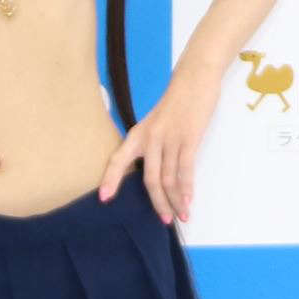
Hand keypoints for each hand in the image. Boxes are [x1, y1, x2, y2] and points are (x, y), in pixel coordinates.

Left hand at [97, 60, 223, 223]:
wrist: (194, 79)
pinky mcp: (189, 139)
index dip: (111, 179)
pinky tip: (188, 200)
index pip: (118, 159)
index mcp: (138, 134)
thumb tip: (154, 170)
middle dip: (157, 203)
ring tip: (181, 215)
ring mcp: (170, 139)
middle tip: (164, 220)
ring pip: (169, 179)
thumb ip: (151, 144)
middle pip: (150, 179)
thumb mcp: (155, 122)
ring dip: (175, 201)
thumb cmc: (176, 102)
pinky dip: (187, 189)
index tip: (104, 198)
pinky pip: (185, 170)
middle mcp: (150, 138)